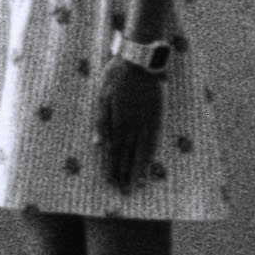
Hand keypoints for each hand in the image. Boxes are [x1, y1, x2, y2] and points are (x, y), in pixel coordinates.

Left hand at [84, 57, 165, 188]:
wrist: (139, 62)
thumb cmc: (115, 77)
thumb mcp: (101, 96)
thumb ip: (100, 121)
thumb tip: (97, 144)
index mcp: (117, 120)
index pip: (113, 150)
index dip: (111, 167)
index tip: (110, 183)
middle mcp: (133, 125)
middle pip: (127, 154)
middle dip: (124, 174)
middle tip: (124, 192)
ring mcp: (147, 122)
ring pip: (142, 151)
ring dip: (139, 169)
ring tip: (138, 185)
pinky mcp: (156, 116)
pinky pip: (154, 140)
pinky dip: (151, 154)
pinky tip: (150, 165)